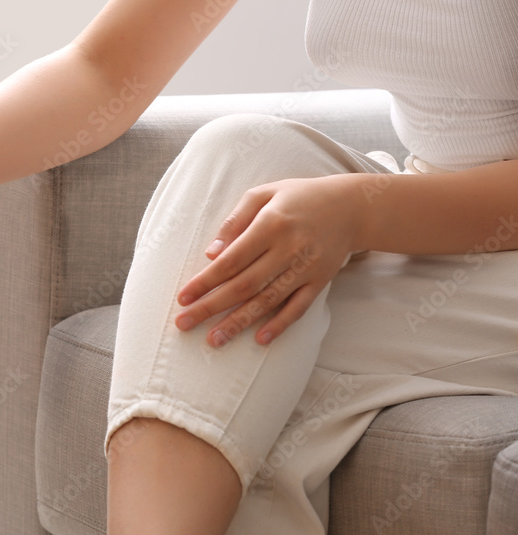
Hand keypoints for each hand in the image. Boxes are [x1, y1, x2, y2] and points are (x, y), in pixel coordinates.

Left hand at [175, 174, 367, 346]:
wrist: (351, 207)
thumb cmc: (298, 198)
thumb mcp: (263, 195)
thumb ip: (234, 221)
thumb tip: (210, 254)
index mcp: (270, 224)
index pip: (231, 260)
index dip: (205, 281)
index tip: (182, 298)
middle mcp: (288, 248)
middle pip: (244, 285)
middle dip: (211, 306)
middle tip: (184, 324)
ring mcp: (306, 268)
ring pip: (268, 300)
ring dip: (238, 322)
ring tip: (214, 340)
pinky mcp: (320, 281)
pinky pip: (298, 307)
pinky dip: (280, 324)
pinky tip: (260, 340)